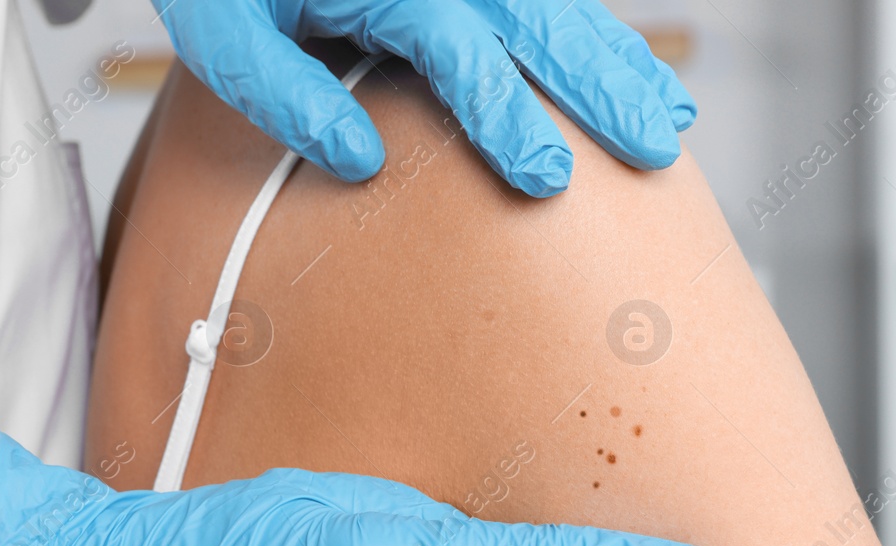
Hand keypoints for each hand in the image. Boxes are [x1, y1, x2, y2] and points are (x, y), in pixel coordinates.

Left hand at [153, 0, 695, 196]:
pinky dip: (601, 37)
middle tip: (655, 152)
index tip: (547, 178)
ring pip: (561, 6)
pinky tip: (640, 75)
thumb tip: (362, 163)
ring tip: (671, 123)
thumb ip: (283, 93)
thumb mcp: (225, 32)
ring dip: (620, 63)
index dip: (506, 114)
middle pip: (539, 20)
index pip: (459, 50)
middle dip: (603, 87)